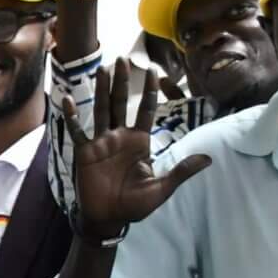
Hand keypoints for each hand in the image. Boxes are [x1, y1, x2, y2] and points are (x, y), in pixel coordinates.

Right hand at [63, 59, 210, 234]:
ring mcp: (101, 142)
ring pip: (101, 110)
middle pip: (121, 102)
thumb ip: (181, 171)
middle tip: (122, 59)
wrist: (109, 219)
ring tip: (101, 69)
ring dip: (100, 90)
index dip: (149, 91)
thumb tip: (209, 158)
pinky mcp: (85, 152)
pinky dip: (73, 116)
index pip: (145, 110)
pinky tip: (68, 100)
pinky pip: (78, 131)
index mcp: (140, 142)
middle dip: (122, 81)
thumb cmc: (135, 205)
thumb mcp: (162, 188)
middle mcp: (120, 137)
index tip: (154, 71)